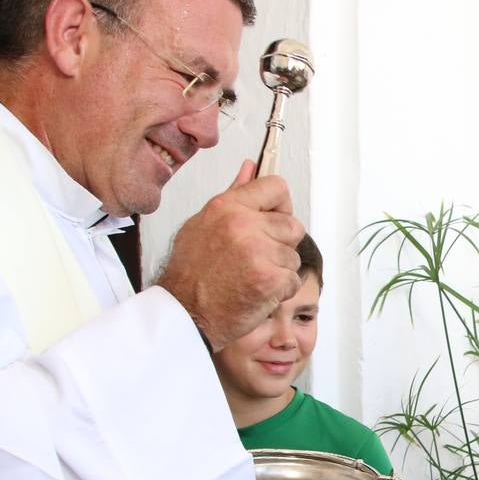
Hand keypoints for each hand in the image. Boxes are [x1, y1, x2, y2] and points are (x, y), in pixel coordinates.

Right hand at [157, 160, 304, 349]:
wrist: (185, 312)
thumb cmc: (191, 272)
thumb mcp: (203, 223)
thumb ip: (234, 195)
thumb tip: (251, 167)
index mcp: (228, 207)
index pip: (277, 187)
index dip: (281, 206)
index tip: (274, 218)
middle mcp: (244, 225)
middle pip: (293, 225)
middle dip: (281, 244)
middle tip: (258, 259)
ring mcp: (259, 252)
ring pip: (293, 256)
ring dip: (279, 270)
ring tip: (251, 277)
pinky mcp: (270, 280)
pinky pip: (293, 281)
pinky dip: (280, 292)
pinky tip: (256, 293)